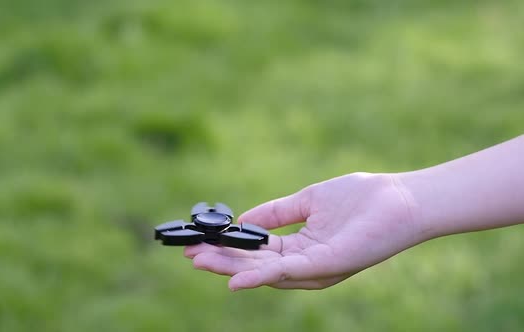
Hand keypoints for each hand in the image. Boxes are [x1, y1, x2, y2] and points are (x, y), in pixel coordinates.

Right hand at [184, 172, 425, 289]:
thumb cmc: (361, 197)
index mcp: (300, 247)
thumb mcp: (308, 200)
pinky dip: (259, 278)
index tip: (198, 241)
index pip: (256, 252)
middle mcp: (304, 264)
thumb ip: (276, 212)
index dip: (227, 248)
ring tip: (200, 260)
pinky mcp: (326, 266)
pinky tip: (234, 280)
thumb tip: (242, 218)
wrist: (400, 198)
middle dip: (220, 261)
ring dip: (230, 269)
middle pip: (254, 265)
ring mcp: (315, 268)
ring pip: (264, 272)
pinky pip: (288, 273)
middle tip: (188, 254)